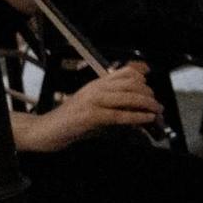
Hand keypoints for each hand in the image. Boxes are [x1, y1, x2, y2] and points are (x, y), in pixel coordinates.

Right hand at [22, 64, 162, 151]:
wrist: (45, 131)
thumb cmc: (70, 121)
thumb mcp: (94, 106)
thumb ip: (112, 103)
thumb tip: (137, 107)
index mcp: (96, 83)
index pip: (124, 72)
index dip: (141, 77)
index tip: (151, 85)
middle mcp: (95, 88)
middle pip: (131, 83)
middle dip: (148, 94)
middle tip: (156, 104)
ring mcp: (92, 100)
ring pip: (128, 97)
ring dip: (147, 105)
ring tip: (156, 111)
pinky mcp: (90, 115)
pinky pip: (119, 114)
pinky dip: (136, 117)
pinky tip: (145, 119)